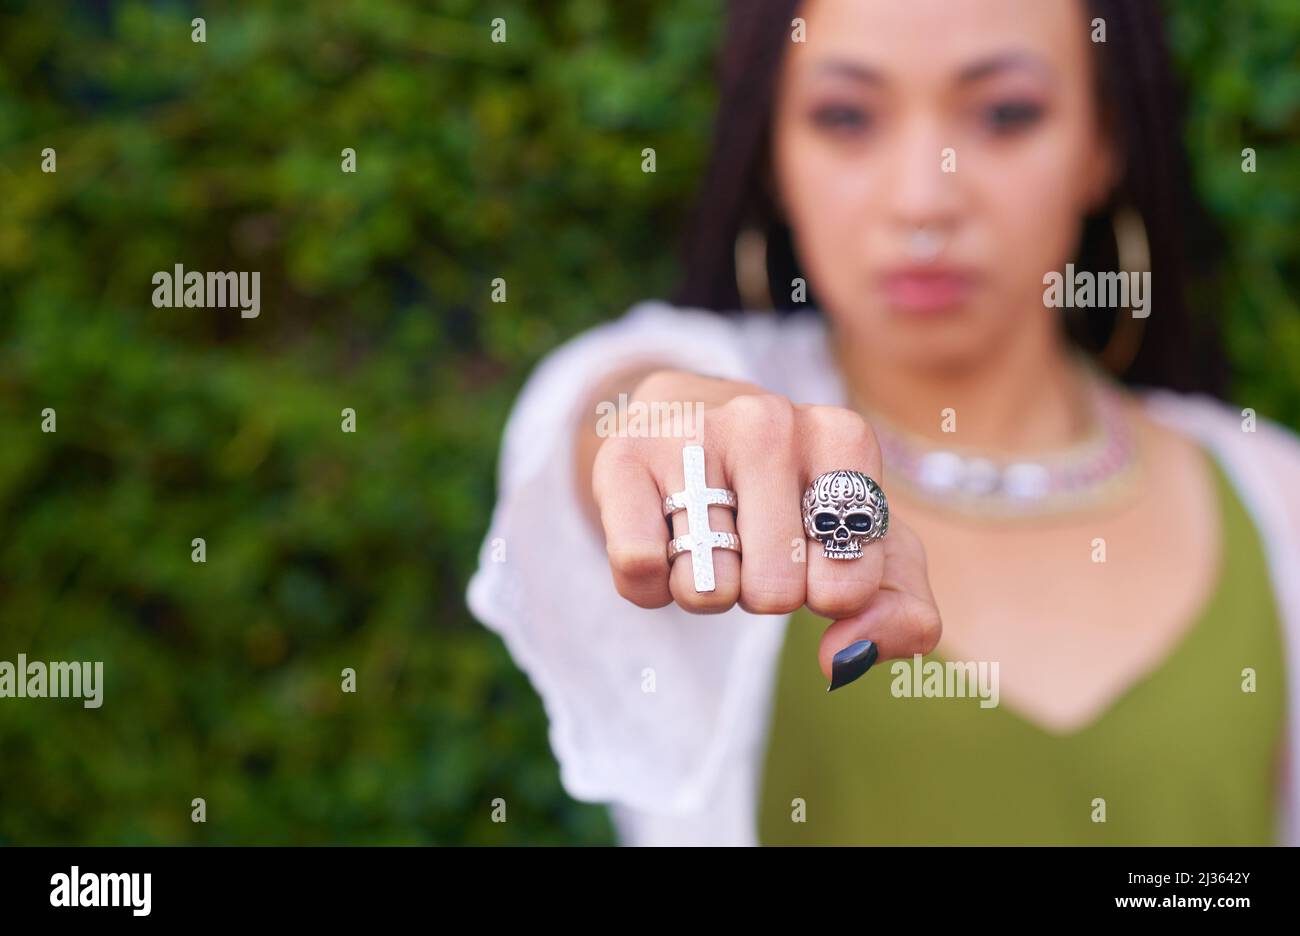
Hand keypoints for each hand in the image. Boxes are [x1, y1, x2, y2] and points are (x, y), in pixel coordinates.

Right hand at [591, 369, 940, 688]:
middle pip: (773, 593)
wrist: (689, 420)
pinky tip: (663, 538)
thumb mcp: (868, 546)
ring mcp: (691, 433)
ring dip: (705, 589)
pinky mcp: (624, 457)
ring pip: (705, 588)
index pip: (847, 586)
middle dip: (761, 592)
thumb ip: (902, 613)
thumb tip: (845, 658)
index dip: (827, 592)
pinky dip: (651, 586)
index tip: (813, 550)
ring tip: (709, 536)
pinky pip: (640, 571)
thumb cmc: (792, 499)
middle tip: (752, 545)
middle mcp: (768, 421)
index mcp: (843, 437)